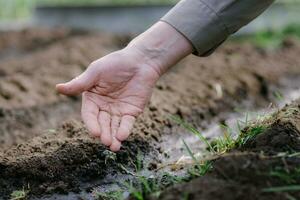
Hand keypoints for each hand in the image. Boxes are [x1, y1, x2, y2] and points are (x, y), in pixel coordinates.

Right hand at [56, 22, 192, 151]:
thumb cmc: (116, 63)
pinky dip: (125, 130)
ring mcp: (118, 111)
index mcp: (92, 98)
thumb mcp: (96, 72)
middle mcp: (104, 107)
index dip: (92, 124)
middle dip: (104, 133)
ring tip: (114, 146)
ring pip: (114, 127)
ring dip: (113, 137)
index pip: (89, 114)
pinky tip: (122, 136)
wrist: (141, 61)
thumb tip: (57, 88)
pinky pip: (127, 123)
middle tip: (106, 142)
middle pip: (102, 123)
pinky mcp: (131, 112)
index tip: (95, 133)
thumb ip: (80, 83)